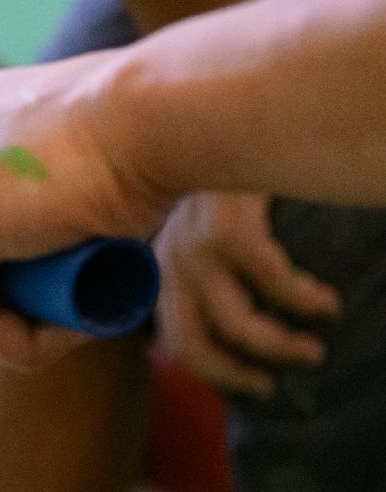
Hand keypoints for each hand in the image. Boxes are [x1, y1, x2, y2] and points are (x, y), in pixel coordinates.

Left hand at [154, 191, 339, 396]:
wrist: (234, 108)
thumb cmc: (238, 172)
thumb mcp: (222, 227)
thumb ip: (230, 273)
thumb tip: (265, 326)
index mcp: (166, 259)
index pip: (175, 334)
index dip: (214, 370)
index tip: (258, 383)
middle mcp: (170, 254)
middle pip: (190, 343)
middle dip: (235, 374)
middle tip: (276, 384)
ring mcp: (195, 240)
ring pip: (234, 324)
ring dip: (278, 347)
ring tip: (313, 347)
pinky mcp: (228, 222)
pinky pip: (270, 281)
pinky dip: (302, 301)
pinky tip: (325, 303)